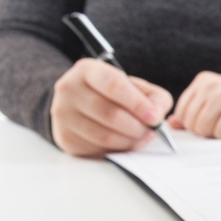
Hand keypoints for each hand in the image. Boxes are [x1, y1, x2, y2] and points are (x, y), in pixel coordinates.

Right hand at [51, 59, 172, 156]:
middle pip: (111, 114)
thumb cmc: (115, 95)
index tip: (154, 118)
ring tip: (142, 137)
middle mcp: (69, 90)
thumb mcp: (136, 88)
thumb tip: (157, 114)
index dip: (138, 104)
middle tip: (152, 131)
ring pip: (105, 136)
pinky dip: (118, 150)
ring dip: (131, 141)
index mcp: (87, 70)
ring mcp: (63, 115)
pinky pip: (98, 150)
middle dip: (139, 127)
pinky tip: (125, 142)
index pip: (113, 85)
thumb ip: (155, 97)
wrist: (82, 105)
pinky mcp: (66, 138)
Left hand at [168, 72, 220, 137]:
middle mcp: (212, 85)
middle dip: (206, 131)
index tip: (212, 123)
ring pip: (204, 130)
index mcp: (203, 81)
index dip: (194, 126)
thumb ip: (193, 113)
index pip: (181, 113)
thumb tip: (171, 124)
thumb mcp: (216, 106)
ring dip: (219, 135)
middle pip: (191, 123)